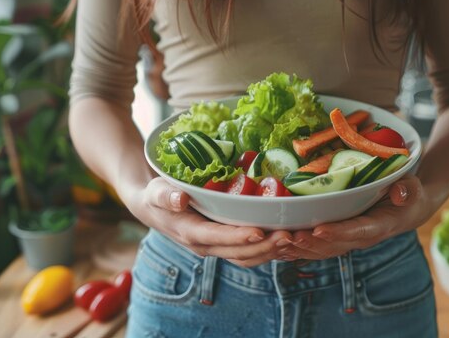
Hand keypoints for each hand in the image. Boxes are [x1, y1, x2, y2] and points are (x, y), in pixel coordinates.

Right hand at [124, 177, 292, 266]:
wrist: (154, 208)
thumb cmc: (156, 196)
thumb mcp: (156, 191)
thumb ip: (166, 195)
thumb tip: (180, 199)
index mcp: (190, 232)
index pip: (218, 237)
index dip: (239, 237)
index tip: (260, 232)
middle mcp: (205, 245)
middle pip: (239, 252)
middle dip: (265, 246)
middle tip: (289, 235)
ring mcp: (216, 247)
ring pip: (247, 257)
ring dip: (271, 251)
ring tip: (294, 239)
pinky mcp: (225, 245)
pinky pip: (249, 253)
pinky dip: (268, 249)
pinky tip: (287, 241)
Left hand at [280, 174, 432, 260]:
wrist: (406, 209)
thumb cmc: (408, 195)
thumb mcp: (413, 189)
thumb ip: (408, 190)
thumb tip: (401, 192)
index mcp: (378, 226)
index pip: (357, 231)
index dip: (338, 232)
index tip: (319, 230)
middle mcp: (360, 237)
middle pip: (333, 245)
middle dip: (310, 243)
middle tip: (289, 237)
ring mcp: (348, 240)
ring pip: (321, 250)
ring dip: (300, 249)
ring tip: (279, 243)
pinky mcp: (338, 239)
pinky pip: (316, 248)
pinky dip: (298, 249)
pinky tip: (279, 248)